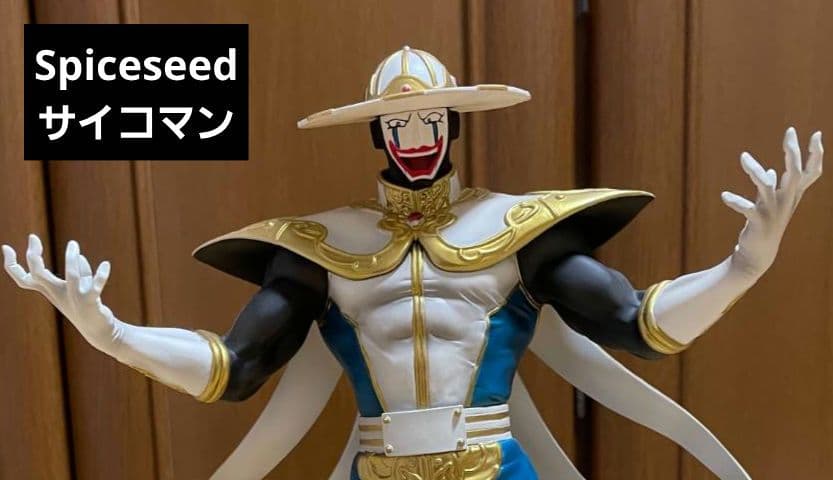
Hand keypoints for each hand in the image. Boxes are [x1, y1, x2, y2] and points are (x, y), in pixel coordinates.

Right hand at [2, 234, 120, 350]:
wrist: (97, 331)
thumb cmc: (84, 306)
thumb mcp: (78, 287)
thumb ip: (79, 271)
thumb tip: (79, 256)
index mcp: (50, 290)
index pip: (23, 279)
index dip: (12, 265)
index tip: (6, 247)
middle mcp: (58, 294)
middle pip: (38, 276)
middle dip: (33, 257)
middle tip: (33, 237)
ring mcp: (74, 299)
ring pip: (71, 277)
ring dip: (71, 260)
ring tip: (73, 243)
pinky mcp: (90, 302)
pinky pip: (95, 287)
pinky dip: (100, 276)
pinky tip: (106, 264)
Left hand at [721, 127, 822, 277]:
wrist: (758, 254)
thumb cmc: (764, 224)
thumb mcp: (769, 203)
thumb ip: (772, 186)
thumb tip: (770, 172)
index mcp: (791, 195)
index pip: (810, 172)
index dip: (815, 154)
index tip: (816, 134)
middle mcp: (786, 201)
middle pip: (795, 173)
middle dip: (793, 152)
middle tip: (789, 132)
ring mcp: (773, 211)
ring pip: (766, 185)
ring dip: (753, 171)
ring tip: (742, 157)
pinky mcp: (758, 221)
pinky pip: (747, 208)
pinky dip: (735, 201)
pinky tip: (724, 196)